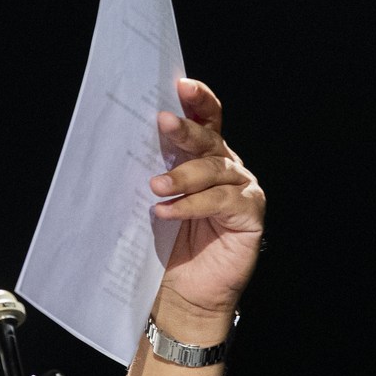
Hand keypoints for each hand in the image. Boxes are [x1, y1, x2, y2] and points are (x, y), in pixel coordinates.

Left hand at [149, 78, 265, 337]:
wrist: (184, 290)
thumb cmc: (167, 241)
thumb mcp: (157, 196)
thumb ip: (155, 167)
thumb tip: (125, 138)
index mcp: (206, 156)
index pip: (208, 120)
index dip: (198, 100)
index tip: (181, 85)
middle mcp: (228, 167)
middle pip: (209, 140)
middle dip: (185, 130)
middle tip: (162, 123)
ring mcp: (242, 190)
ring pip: (214, 170)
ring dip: (182, 175)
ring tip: (155, 186)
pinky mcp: (250, 214)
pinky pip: (221, 201)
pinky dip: (191, 205)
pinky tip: (166, 211)